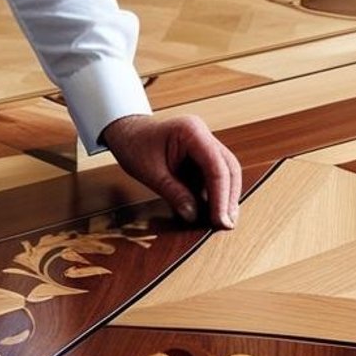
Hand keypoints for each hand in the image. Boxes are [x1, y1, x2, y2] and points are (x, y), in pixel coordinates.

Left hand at [102, 113, 241, 227]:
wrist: (126, 133)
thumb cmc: (134, 146)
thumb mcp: (150, 173)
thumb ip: (173, 193)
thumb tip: (193, 215)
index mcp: (192, 132)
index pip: (216, 167)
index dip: (221, 196)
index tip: (220, 220)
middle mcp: (203, 135)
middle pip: (228, 168)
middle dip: (229, 198)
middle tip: (227, 224)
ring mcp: (205, 144)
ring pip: (227, 172)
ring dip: (226, 197)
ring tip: (223, 221)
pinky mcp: (202, 155)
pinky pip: (215, 175)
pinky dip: (216, 193)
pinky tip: (214, 210)